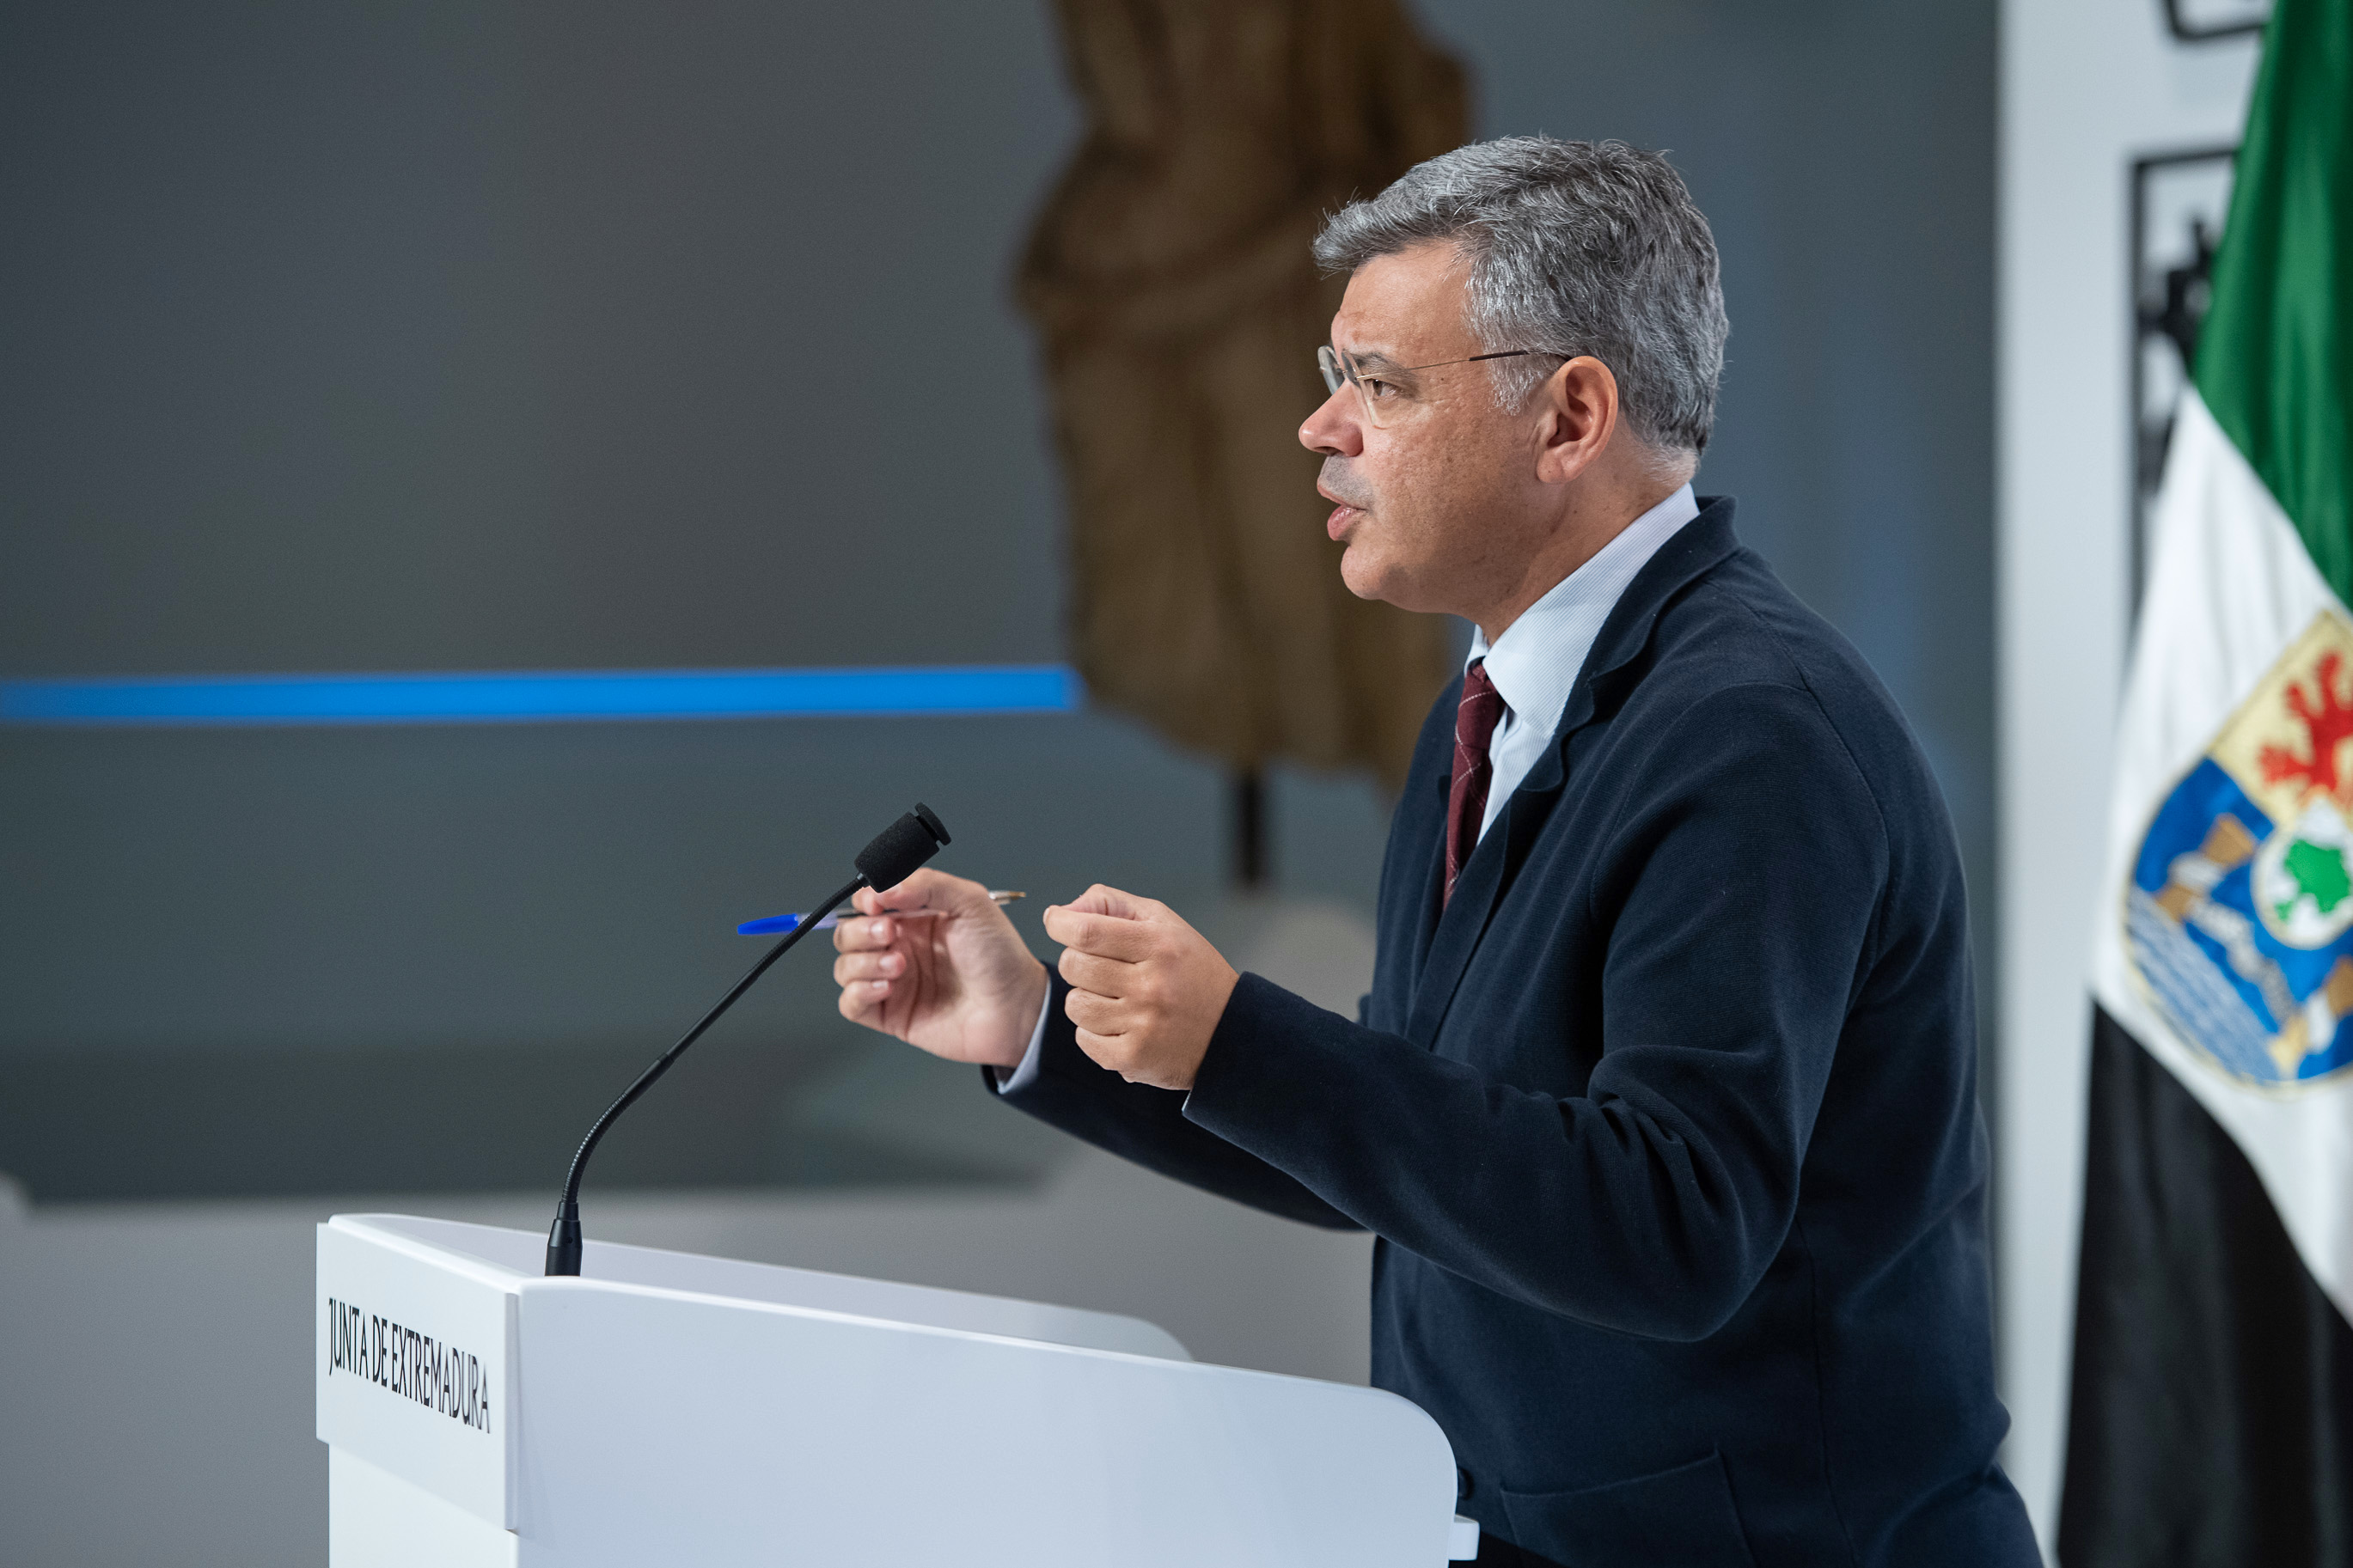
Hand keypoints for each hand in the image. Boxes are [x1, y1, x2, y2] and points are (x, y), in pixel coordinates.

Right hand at [832, 869, 1047, 1069]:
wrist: (1016, 1007)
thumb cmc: (1000, 956)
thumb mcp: (971, 902)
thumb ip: (927, 884)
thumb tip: (881, 887)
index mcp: (914, 918)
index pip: (867, 903)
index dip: (865, 901)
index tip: (876, 903)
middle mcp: (899, 947)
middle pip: (848, 934)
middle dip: (861, 931)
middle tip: (890, 933)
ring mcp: (893, 981)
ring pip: (845, 967)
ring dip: (863, 962)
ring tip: (899, 965)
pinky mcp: (890, 1014)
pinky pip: (850, 1003)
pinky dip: (859, 992)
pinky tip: (887, 987)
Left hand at [1043, 885, 1239, 1090]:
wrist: (1231, 1033)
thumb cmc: (1189, 971)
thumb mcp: (1164, 924)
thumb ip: (1112, 905)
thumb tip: (1062, 912)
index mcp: (1159, 945)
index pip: (1087, 931)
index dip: (1059, 923)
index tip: (1055, 921)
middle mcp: (1152, 984)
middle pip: (1074, 966)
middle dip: (1076, 962)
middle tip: (1098, 966)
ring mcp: (1142, 1024)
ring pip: (1075, 1005)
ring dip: (1085, 999)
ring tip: (1114, 999)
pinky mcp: (1134, 1057)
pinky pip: (1084, 1039)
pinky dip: (1093, 1032)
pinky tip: (1119, 1025)